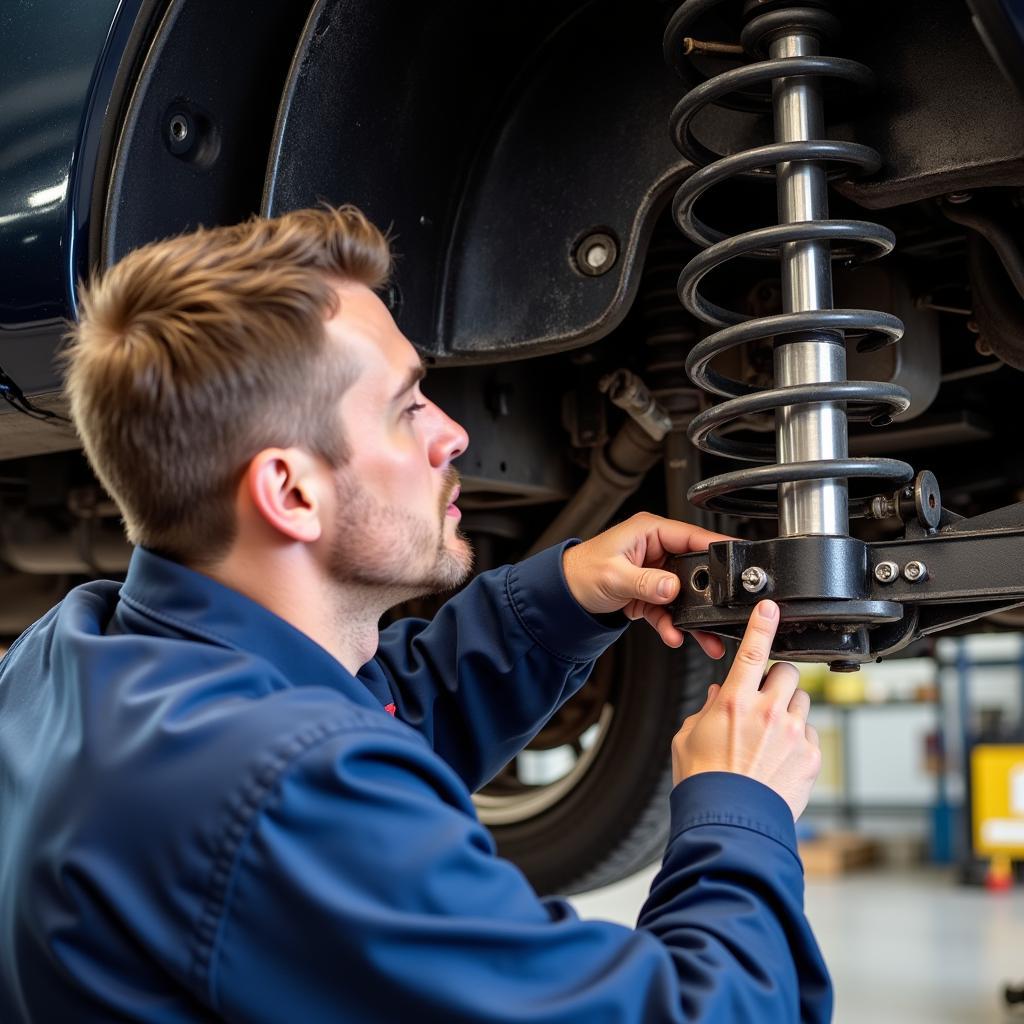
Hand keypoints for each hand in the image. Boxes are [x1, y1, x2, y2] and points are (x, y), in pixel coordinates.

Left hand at [561, 512, 731, 658]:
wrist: (563, 595)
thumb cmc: (581, 571)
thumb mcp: (614, 575)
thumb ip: (645, 582)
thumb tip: (672, 587)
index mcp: (650, 531)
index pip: (691, 536)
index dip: (716, 548)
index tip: (736, 562)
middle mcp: (656, 549)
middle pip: (695, 569)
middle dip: (709, 594)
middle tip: (723, 613)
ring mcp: (655, 572)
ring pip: (686, 595)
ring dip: (695, 618)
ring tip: (707, 638)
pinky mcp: (651, 593)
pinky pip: (669, 610)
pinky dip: (673, 625)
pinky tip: (674, 636)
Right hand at [671, 599, 821, 819]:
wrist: (730, 823)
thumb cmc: (704, 781)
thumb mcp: (689, 737)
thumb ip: (706, 709)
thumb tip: (720, 694)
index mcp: (734, 702)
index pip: (752, 651)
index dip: (762, 624)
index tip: (770, 607)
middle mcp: (767, 712)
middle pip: (787, 672)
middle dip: (777, 679)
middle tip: (765, 696)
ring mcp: (793, 734)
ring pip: (802, 700)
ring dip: (789, 707)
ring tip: (772, 733)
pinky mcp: (811, 756)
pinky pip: (810, 732)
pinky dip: (798, 738)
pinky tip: (780, 757)